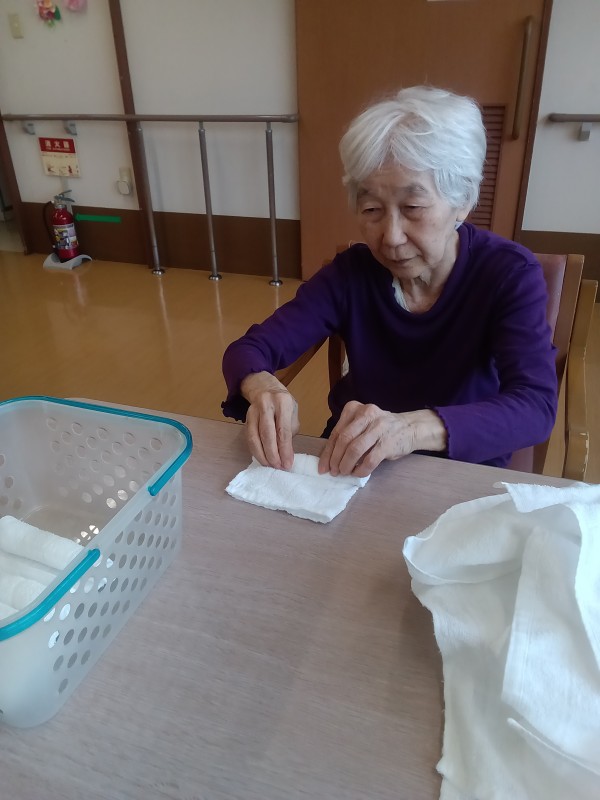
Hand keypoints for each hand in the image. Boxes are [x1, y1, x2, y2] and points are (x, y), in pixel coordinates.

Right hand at [241, 372, 299, 469]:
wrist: (263, 387)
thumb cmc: (282, 402)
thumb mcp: (292, 411)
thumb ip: (290, 430)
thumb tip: (286, 453)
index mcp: (283, 402)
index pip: (283, 430)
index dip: (285, 449)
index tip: (288, 464)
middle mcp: (266, 404)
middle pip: (267, 434)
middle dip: (272, 454)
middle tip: (278, 467)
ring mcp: (253, 411)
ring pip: (254, 437)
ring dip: (262, 455)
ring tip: (269, 466)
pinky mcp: (245, 418)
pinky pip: (249, 437)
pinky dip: (255, 450)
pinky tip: (262, 458)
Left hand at [318, 402, 446, 477]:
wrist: (411, 428)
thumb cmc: (381, 428)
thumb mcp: (363, 424)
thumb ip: (348, 435)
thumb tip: (329, 459)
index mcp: (355, 409)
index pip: (336, 432)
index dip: (328, 452)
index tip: (323, 467)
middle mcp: (366, 414)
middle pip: (343, 440)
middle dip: (335, 459)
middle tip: (334, 471)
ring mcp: (378, 428)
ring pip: (354, 449)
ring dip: (346, 465)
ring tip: (344, 472)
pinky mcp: (388, 442)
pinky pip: (369, 460)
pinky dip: (360, 470)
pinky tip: (357, 473)